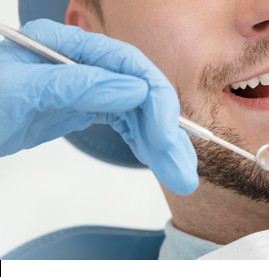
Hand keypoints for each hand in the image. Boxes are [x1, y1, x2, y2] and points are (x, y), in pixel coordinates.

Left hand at [0, 19, 197, 193]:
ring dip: (161, 144)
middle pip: (140, 91)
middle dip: (167, 132)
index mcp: (65, 44)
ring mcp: (82, 85)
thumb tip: (133, 90)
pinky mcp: (80, 107)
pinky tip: (156, 158)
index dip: (156, 100)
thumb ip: (77, 86)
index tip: (168, 135)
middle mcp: (80, 62)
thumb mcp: (20, 93)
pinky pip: (124, 122)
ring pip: (138, 111)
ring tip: (180, 175)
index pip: (128, 65)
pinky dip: (142, 142)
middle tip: (184, 168)